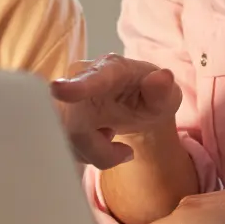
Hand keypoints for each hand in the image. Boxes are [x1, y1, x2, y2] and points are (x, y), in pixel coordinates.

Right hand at [50, 54, 182, 168]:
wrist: (136, 103)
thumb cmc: (151, 96)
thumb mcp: (166, 97)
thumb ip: (163, 90)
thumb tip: (162, 77)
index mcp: (111, 70)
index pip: (93, 78)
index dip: (76, 87)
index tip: (58, 89)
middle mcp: (82, 78)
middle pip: (74, 124)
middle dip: (99, 149)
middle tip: (126, 153)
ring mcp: (65, 96)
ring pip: (68, 139)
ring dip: (95, 151)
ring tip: (117, 143)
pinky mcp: (59, 114)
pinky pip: (65, 144)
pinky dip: (88, 153)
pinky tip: (102, 141)